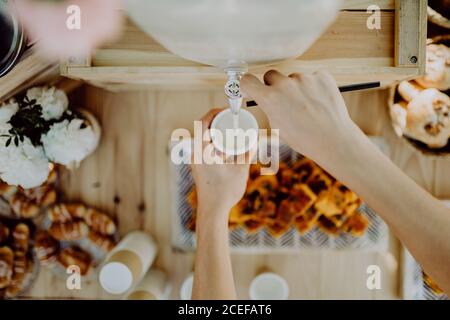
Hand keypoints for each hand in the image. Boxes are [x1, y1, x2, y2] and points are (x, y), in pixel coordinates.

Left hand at [191, 109, 250, 221]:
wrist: (213, 210)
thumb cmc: (225, 191)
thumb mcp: (240, 168)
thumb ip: (247, 152)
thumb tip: (253, 139)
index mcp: (201, 150)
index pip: (202, 122)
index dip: (214, 113)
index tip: (226, 110)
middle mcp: (195, 153)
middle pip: (202, 128)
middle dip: (217, 121)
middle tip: (231, 119)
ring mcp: (195, 160)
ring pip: (203, 138)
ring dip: (215, 132)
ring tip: (231, 131)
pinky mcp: (198, 166)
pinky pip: (204, 147)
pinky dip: (214, 142)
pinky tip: (226, 146)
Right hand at [241, 70, 359, 160]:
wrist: (333, 139)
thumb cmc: (305, 138)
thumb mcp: (277, 126)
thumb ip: (270, 107)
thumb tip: (267, 98)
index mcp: (270, 98)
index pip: (248, 80)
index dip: (248, 84)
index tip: (251, 85)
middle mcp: (285, 85)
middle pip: (271, 75)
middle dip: (274, 86)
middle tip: (285, 100)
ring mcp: (304, 78)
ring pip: (294, 78)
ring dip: (297, 88)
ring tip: (308, 107)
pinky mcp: (321, 76)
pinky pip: (312, 77)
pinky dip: (314, 87)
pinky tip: (319, 102)